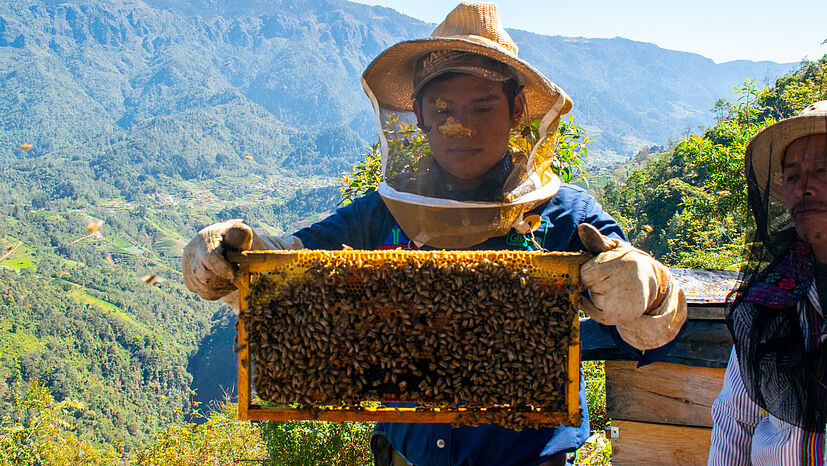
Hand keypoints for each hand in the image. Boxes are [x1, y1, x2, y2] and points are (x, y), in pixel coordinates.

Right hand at [182, 219, 252, 300]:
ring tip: (236, 277)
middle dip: (226, 279)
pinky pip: (206, 294)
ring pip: (206, 288)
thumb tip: (243, 232)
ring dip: (225, 287)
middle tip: (240, 276)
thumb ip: (242, 234)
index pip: (209, 257)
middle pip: (205, 276)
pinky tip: (228, 283)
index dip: (223, 268)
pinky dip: (221, 292)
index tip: (238, 274)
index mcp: (204, 238)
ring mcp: (188, 269)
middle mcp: (192, 253)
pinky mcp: (190, 282)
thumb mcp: (240, 232)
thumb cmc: (236, 238)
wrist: (226, 245)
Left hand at [578, 223, 685, 349]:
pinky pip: (588, 309)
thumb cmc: (625, 265)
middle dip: (592, 280)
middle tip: (609, 279)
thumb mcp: (615, 249)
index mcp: (626, 265)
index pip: (587, 271)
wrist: (649, 286)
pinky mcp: (614, 318)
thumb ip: (597, 240)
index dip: (590, 269)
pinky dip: (590, 304)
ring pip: (589, 296)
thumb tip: (582, 227)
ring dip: (593, 293)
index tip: (603, 269)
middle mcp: (626, 285)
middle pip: (588, 283)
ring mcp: (621, 304)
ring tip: (611, 289)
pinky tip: (605, 299)